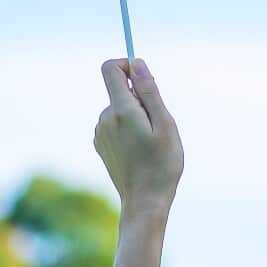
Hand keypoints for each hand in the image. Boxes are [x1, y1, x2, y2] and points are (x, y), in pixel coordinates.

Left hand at [95, 58, 183, 219]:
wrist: (145, 202)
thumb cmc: (161, 164)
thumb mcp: (165, 124)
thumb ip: (149, 91)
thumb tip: (137, 63)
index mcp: (121, 110)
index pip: (110, 69)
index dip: (127, 65)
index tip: (145, 79)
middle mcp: (105, 118)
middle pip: (120, 90)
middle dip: (140, 98)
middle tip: (157, 126)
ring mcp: (101, 133)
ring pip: (120, 109)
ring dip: (136, 116)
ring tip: (149, 143)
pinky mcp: (101, 145)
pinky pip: (116, 124)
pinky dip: (129, 129)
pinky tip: (140, 151)